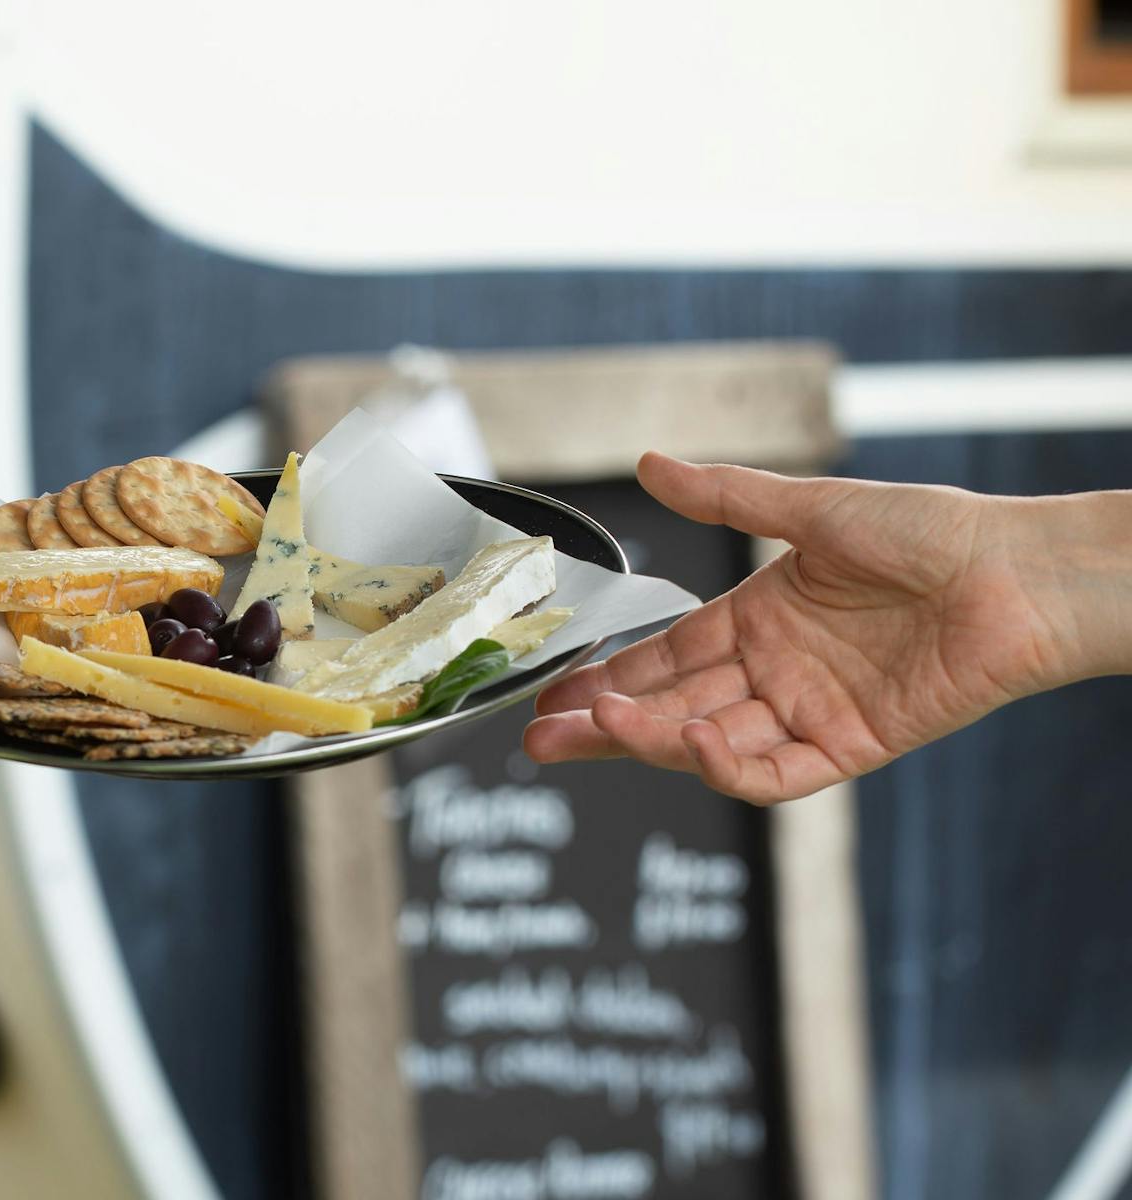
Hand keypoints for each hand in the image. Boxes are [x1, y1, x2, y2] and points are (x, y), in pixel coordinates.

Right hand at [524, 454, 1131, 803]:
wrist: (1018, 573)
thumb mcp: (811, 508)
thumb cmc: (929, 530)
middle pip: (673, 706)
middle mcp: (777, 670)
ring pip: (711, 740)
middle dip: (606, 723)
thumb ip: (726, 497)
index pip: (667, 656)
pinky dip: (729, 766)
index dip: (610, 676)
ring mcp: (810, 711)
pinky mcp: (850, 746)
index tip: (555, 693)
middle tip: (543, 738)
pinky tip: (692, 742)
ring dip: (653, 741)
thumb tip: (652, 463)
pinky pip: (776, 772)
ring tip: (597, 732)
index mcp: (762, 617)